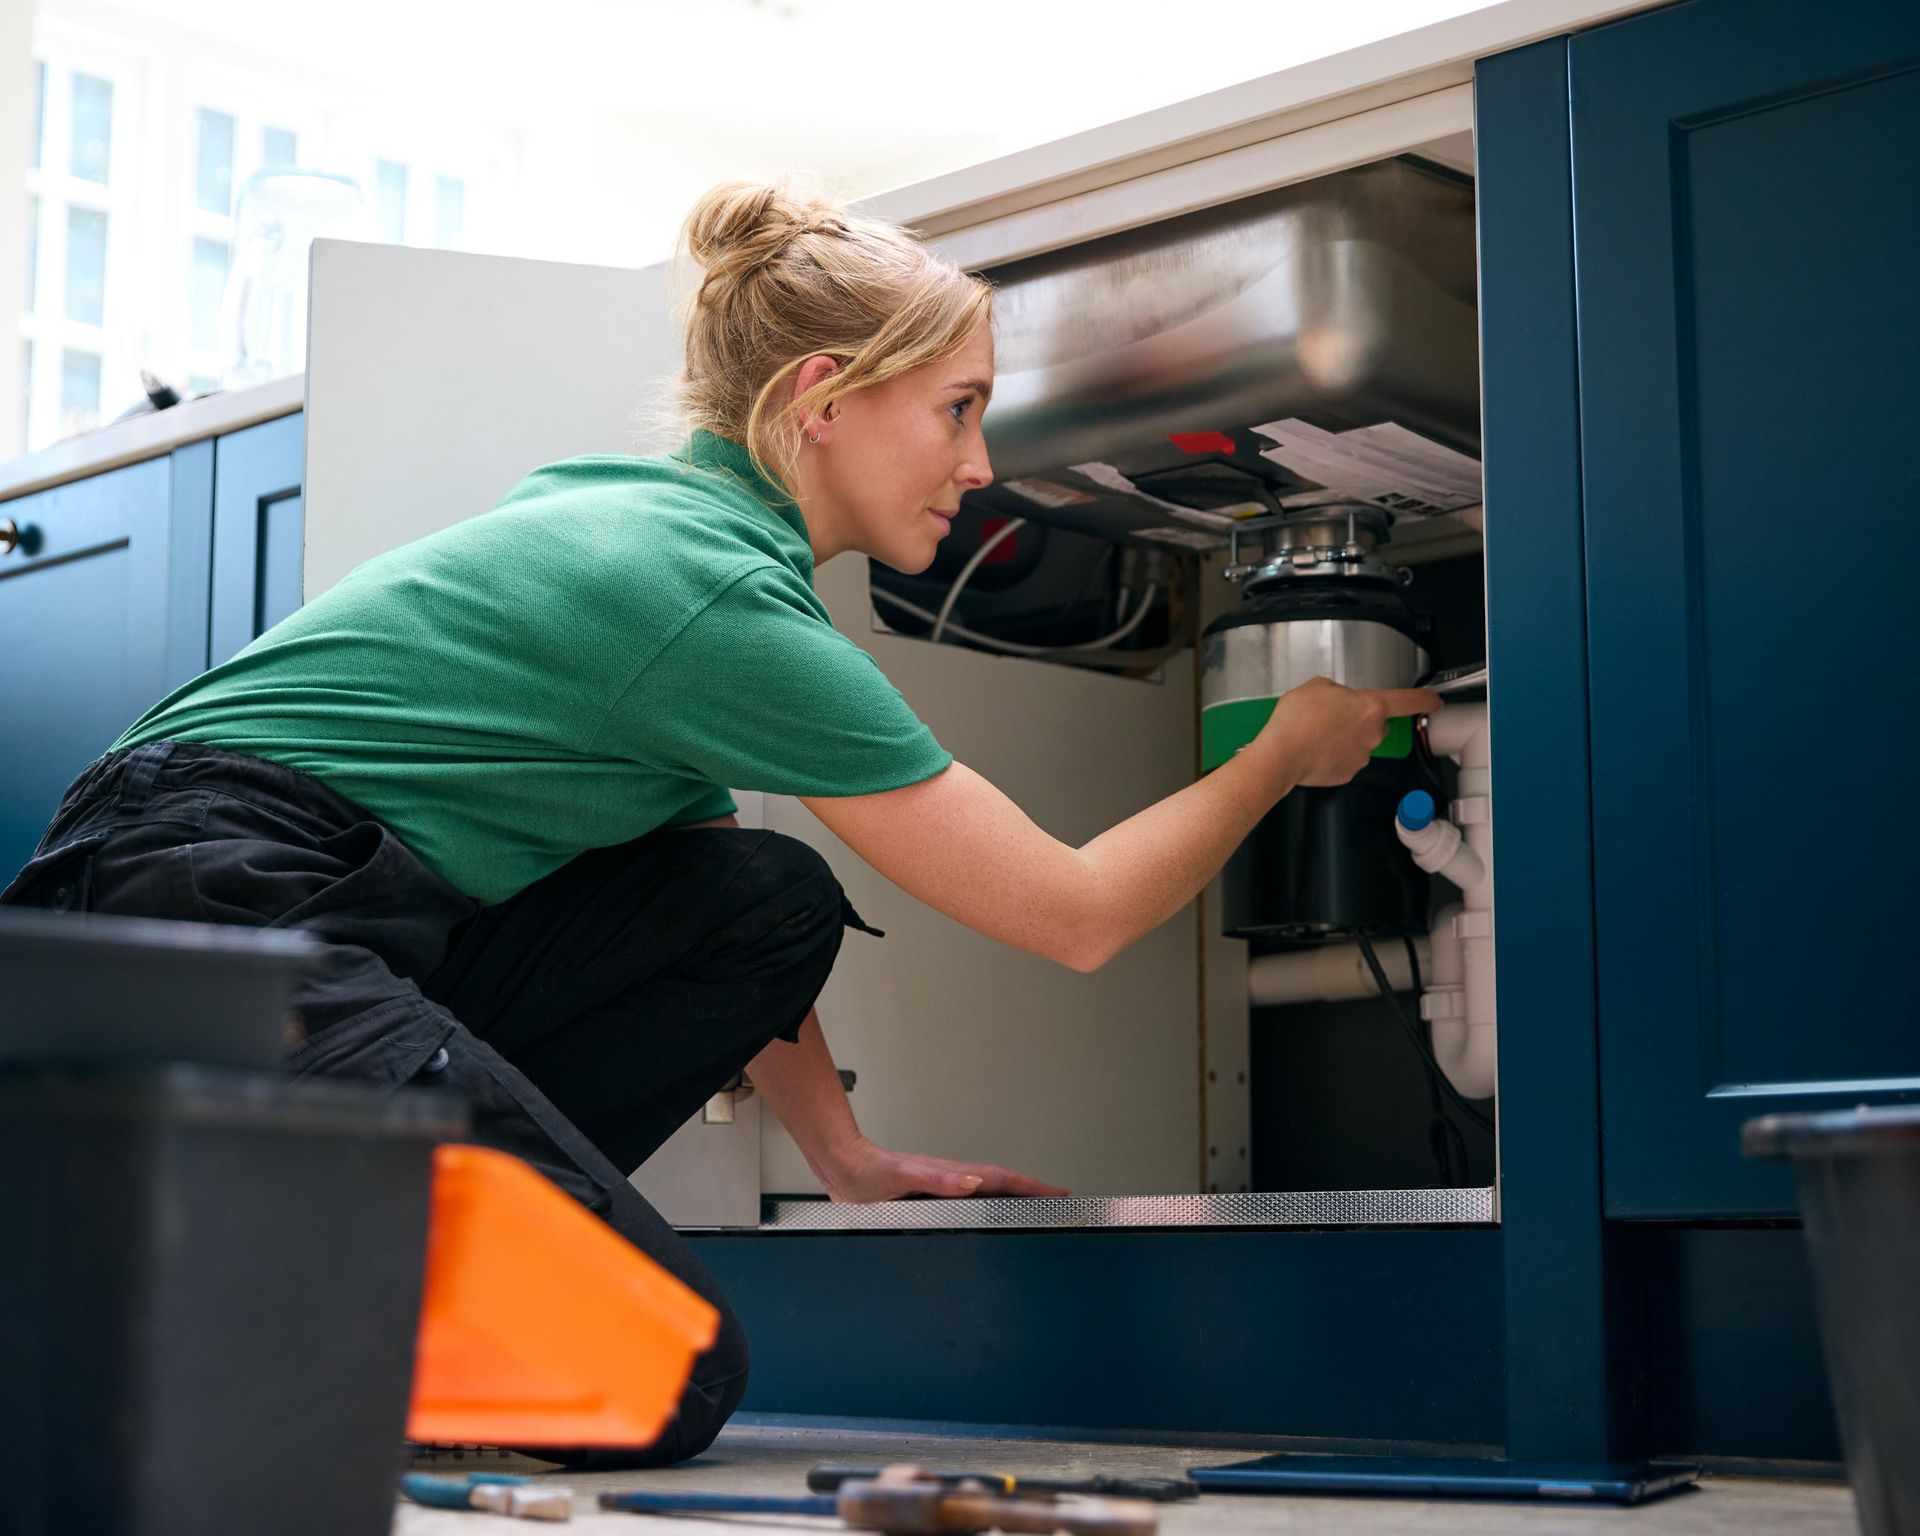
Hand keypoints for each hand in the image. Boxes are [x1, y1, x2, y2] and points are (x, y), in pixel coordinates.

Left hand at [819, 1137, 1068, 1201]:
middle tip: (1060, 1202)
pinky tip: (991, 1219)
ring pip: (988, 1195)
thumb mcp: (902, 1177)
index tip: (1059, 1193)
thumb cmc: (866, 1173)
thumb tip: (973, 1182)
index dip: (1033, 1187)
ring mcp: (943, 1189)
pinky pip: (971, 1204)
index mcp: (950, 1174)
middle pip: (1002, 1186)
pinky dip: (990, 1209)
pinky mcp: (931, 1199)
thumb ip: (936, 1179)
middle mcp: (951, 1180)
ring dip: (1014, 1201)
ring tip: (1037, 1211)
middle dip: (1033, 1193)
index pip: (1002, 1179)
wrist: (842, 1168)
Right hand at [1256, 677, 1443, 787]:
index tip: (1434, 701)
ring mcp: (1361, 757)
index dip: (1425, 699)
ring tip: (1317, 734)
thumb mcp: (1316, 686)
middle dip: (1360, 718)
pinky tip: (1315, 750)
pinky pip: (1346, 760)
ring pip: (1360, 742)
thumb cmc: (1297, 720)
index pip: (1409, 701)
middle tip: (1333, 715)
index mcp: (1370, 707)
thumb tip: (1339, 701)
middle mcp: (1373, 734)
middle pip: (1376, 723)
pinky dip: (1333, 755)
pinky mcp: (1347, 774)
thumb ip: (1337, 691)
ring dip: (1345, 737)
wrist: (1281, 755)